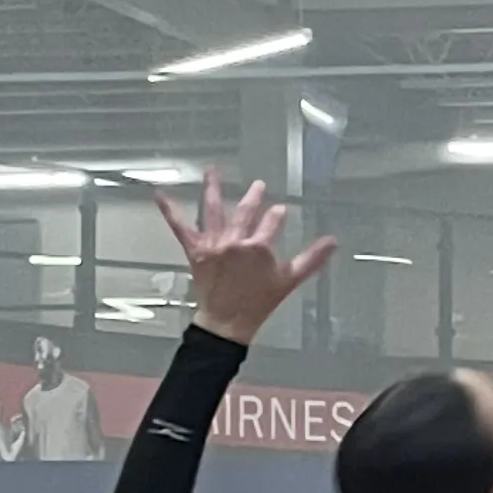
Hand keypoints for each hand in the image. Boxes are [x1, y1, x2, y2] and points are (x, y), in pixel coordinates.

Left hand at [155, 170, 339, 345]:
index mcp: (258, 247)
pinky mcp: (195, 250)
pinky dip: (170, 211)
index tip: (280, 211)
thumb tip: (333, 241)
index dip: (277, 216)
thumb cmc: (259, 303)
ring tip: (212, 169)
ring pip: (213, 210)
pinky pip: (180, 228)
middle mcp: (235, 241)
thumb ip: (311, 259)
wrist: (227, 323)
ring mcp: (213, 244)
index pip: (272, 222)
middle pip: (245, 211)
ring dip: (213, 188)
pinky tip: (159, 194)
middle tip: (258, 185)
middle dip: (253, 196)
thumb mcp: (289, 281)